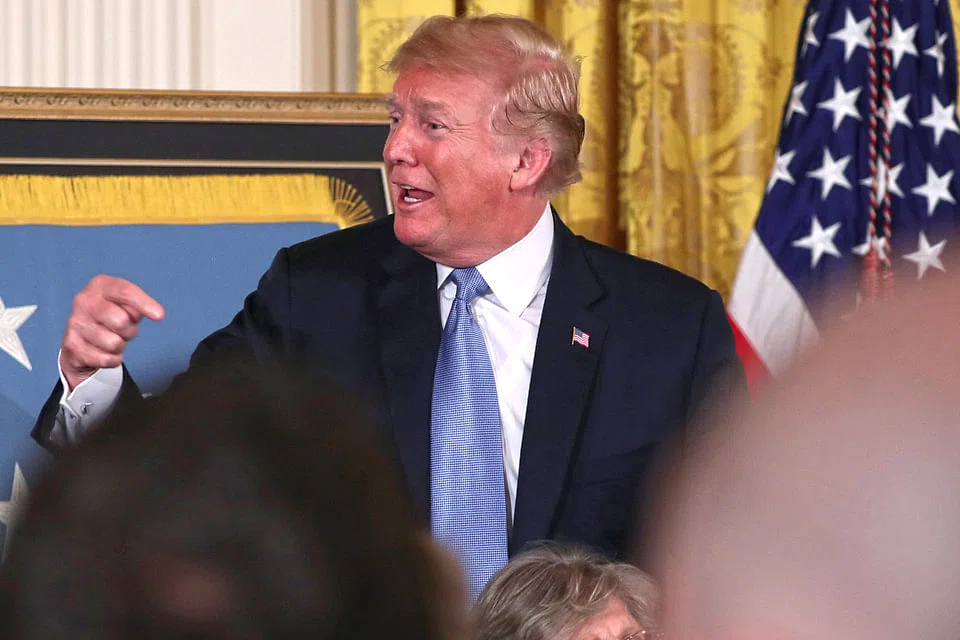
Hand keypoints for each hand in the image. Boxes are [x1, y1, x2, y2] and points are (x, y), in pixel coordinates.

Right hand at [60, 275, 164, 390]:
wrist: (81, 339)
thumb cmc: (110, 317)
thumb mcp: (126, 305)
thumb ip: (137, 306)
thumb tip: (154, 312)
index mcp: (100, 285)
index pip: (125, 292)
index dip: (144, 304)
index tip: (159, 315)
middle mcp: (84, 301)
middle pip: (120, 320)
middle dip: (129, 330)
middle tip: (124, 330)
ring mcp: (75, 323)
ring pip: (113, 343)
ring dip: (120, 346)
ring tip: (113, 338)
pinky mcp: (71, 345)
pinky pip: (106, 359)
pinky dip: (113, 359)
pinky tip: (104, 351)